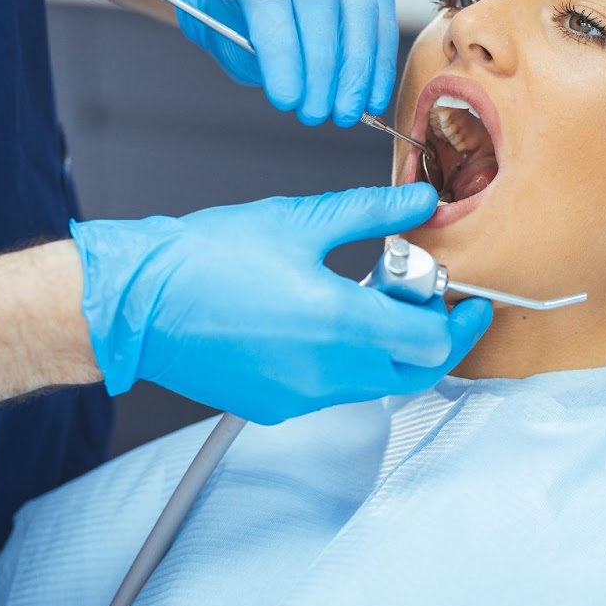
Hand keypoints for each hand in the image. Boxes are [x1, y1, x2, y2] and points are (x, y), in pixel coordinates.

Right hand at [72, 183, 490, 424]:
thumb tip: (421, 199)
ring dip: (393, 349)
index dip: (460, 320)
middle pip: (414, 371)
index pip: (432, 341)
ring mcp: (300, 396)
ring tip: (377, 301)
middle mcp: (326, 372)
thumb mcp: (300, 219)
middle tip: (437, 303)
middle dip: (437, 339)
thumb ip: (372, 212)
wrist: (135, 304)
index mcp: (340, 325)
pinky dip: (353, 362)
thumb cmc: (204, 260)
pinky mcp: (275, 406)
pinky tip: (335, 323)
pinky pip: (336, 391)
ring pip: (376, 383)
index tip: (470, 299)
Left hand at [176, 0, 398, 125]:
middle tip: (315, 113)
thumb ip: (253, 52)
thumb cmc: (235, 10)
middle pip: (319, 1)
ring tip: (345, 112)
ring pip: (360, 11)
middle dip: (321, 66)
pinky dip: (378, 65)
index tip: (285, 99)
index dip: (280, 52)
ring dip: (355, 70)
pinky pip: (383, 21)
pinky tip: (369, 97)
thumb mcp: (223, 30)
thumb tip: (300, 90)